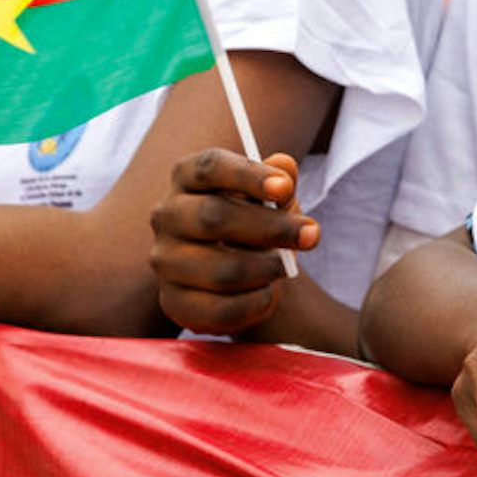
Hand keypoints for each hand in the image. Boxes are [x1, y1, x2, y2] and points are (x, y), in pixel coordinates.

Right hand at [149, 149, 317, 335]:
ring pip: (221, 270)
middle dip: (270, 227)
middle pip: (213, 216)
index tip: (285, 188)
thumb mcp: (271, 196)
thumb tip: (285, 167)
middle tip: (312, 234)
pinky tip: (267, 293)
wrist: (241, 272)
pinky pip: (220, 309)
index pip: (210, 167)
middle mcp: (167, 215)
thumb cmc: (254, 220)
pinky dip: (255, 303)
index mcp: (187, 176)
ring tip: (285, 267)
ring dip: (265, 269)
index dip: (248, 176)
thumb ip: (279, 179)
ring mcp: (164, 260)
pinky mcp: (173, 302)